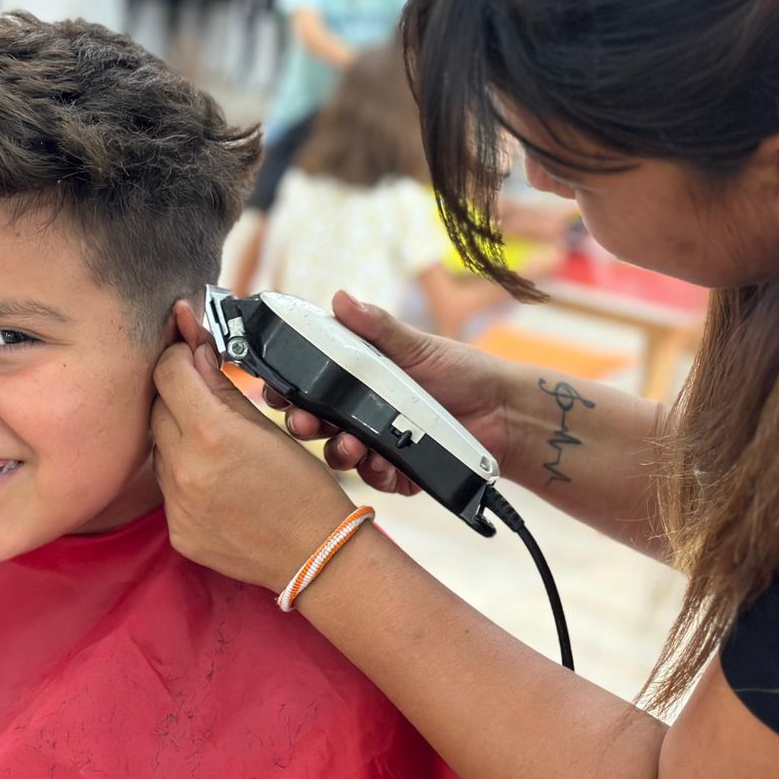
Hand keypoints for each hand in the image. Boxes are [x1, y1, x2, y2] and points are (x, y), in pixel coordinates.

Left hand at [152, 303, 355, 592]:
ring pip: (160, 451)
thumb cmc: (305, 488)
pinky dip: (185, 478)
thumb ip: (223, 388)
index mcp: (212, 434)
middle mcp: (185, 470)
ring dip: (179, 439)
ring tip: (217, 448)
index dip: (178, 357)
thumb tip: (195, 352)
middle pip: (157, 410)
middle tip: (205, 398)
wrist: (317, 556)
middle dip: (178, 397)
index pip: (168, 374)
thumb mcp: (270, 427)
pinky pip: (168, 491)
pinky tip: (216, 483)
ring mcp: (177, 506)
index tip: (189, 354)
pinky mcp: (177, 532)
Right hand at [271, 292, 515, 495]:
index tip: (276, 390)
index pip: (308, 386)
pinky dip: (377, 472)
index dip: (287, 390)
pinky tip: (384, 462)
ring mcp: (376, 445)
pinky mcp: (398, 472)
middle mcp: (360, 414)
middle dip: (303, 423)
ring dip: (338, 452)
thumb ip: (378, 327)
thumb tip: (342, 299)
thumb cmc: (460, 371)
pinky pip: (376, 479)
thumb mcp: (417, 345)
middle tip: (304, 421)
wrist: (503, 411)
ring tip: (352, 444)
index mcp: (356, 380)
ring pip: (339, 455)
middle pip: (314, 423)